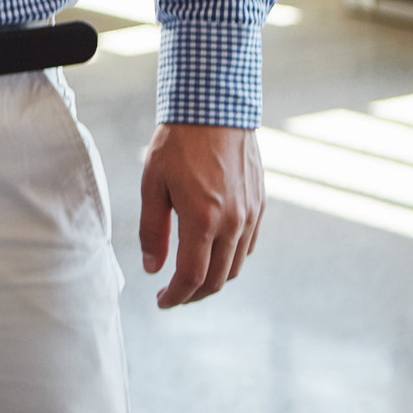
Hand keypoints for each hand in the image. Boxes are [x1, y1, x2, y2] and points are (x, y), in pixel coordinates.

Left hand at [138, 123, 264, 306]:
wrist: (215, 110)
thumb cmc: (177, 144)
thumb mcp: (153, 184)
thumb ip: (153, 230)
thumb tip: (152, 268)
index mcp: (204, 219)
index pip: (192, 277)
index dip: (176, 296)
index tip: (161, 302)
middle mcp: (233, 223)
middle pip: (217, 279)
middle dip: (193, 294)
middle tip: (172, 294)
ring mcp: (251, 215)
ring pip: (235, 265)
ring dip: (213, 279)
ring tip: (188, 276)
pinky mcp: (260, 205)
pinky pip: (247, 246)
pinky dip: (229, 259)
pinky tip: (210, 252)